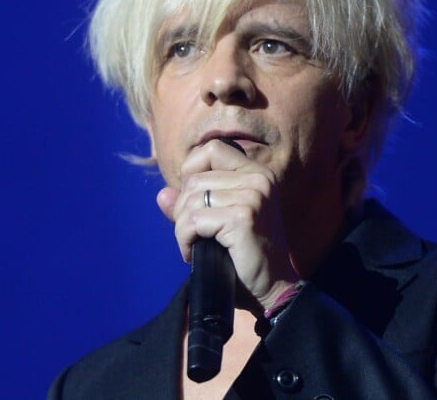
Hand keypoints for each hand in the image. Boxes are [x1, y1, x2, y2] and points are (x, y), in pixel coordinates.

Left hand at [156, 139, 298, 313]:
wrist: (274, 287)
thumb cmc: (246, 255)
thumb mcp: (220, 222)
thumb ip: (192, 204)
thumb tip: (162, 195)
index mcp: (257, 173)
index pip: (212, 148)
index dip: (192, 170)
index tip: (193, 200)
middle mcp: (258, 178)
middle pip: (196, 178)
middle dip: (183, 208)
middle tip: (191, 233)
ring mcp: (252, 196)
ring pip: (191, 199)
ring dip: (182, 227)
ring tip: (192, 244)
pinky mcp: (242, 217)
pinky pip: (193, 220)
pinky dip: (184, 239)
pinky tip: (192, 253)